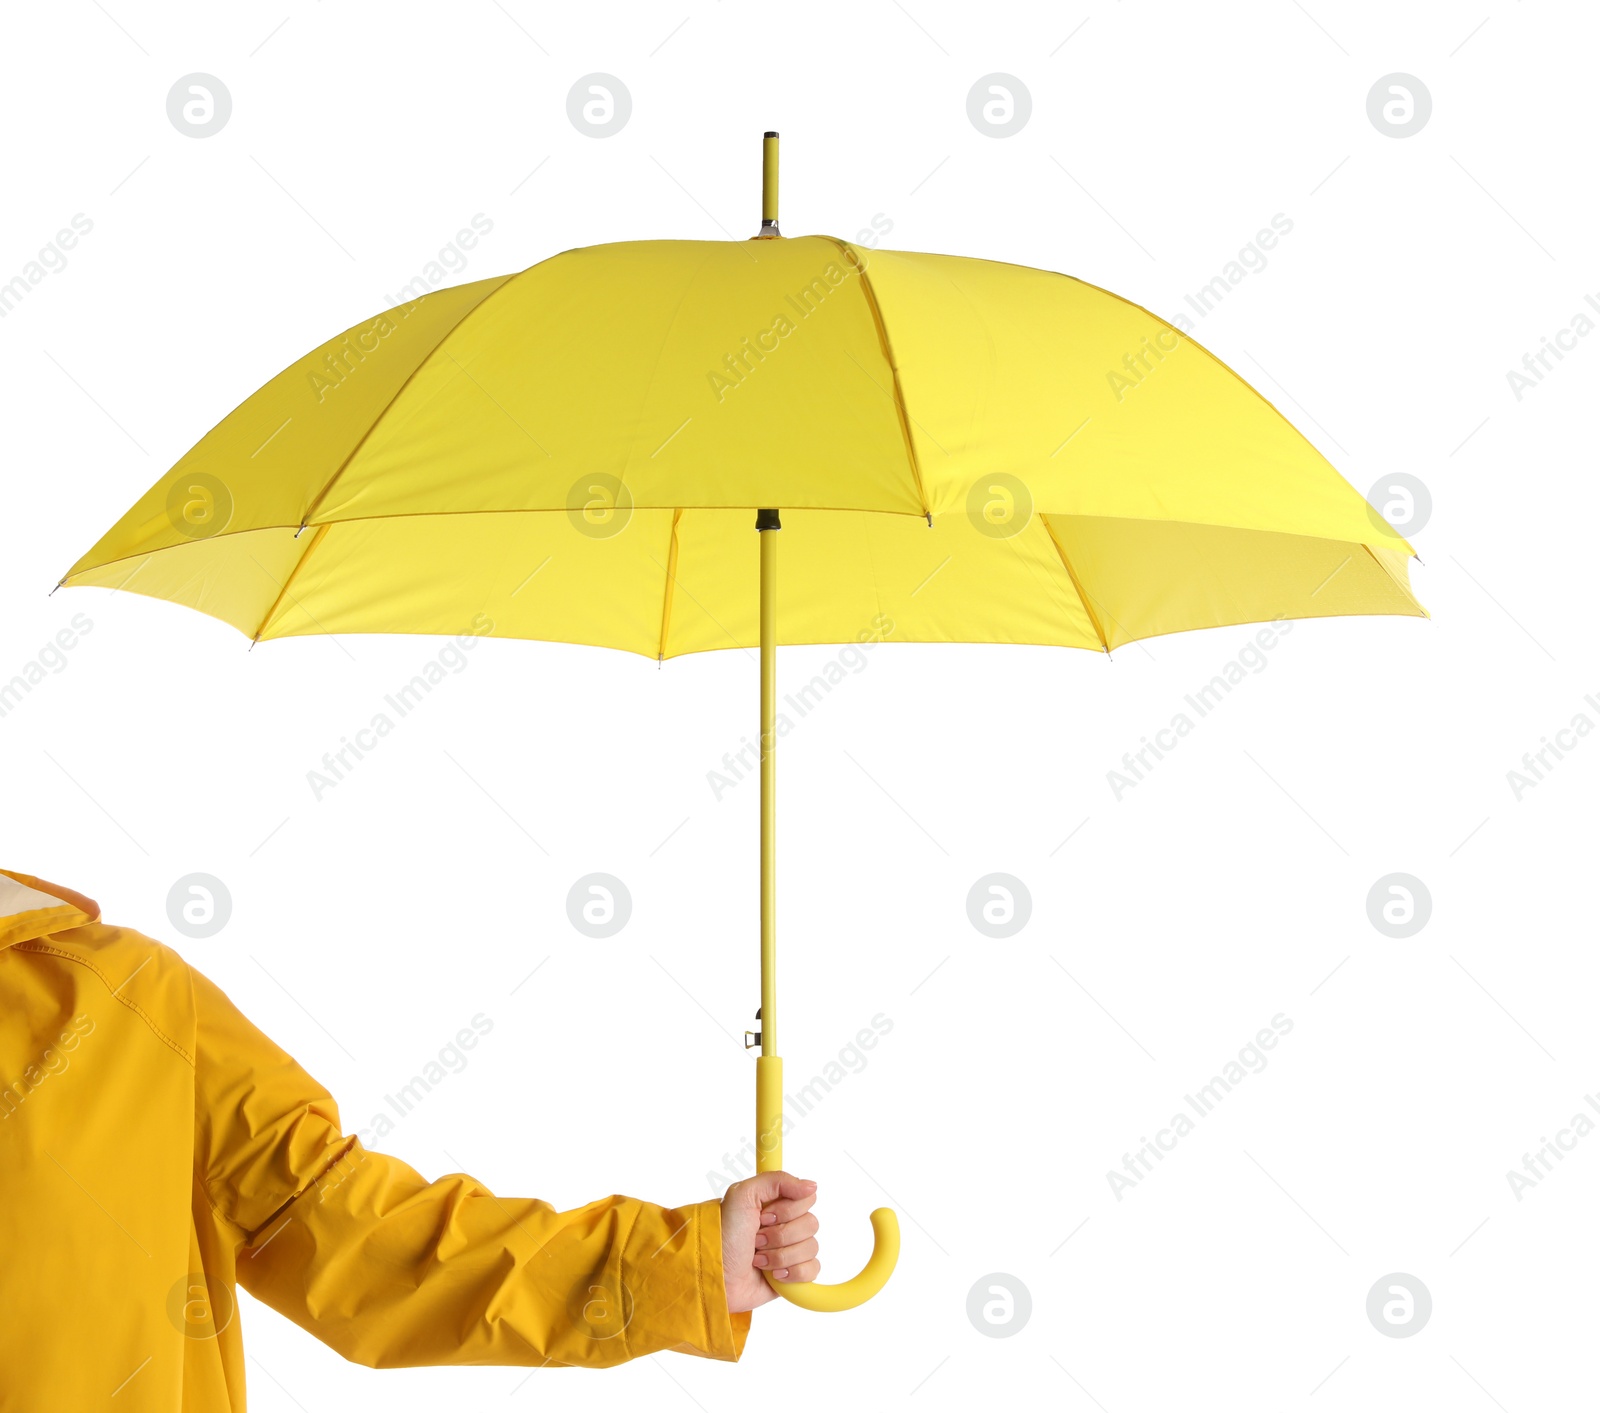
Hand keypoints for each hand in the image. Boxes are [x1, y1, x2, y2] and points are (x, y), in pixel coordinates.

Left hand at [720, 1172, 819, 1312]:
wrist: (717, 1278)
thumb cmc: (723, 1237)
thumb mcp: (742, 1195)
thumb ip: (777, 1180)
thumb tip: (811, 1186)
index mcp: (775, 1204)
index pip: (806, 1198)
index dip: (787, 1209)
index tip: (764, 1216)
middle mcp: (785, 1225)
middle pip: (810, 1223)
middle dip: (780, 1235)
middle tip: (756, 1240)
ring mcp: (790, 1251)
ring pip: (811, 1247)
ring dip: (781, 1256)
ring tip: (758, 1259)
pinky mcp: (794, 1275)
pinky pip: (812, 1270)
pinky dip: (792, 1273)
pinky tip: (773, 1275)